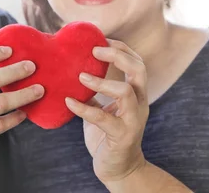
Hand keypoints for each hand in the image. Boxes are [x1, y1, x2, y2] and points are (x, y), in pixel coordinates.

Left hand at [65, 40, 148, 185]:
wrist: (119, 168)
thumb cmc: (108, 134)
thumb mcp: (102, 107)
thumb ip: (95, 90)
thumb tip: (74, 68)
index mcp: (137, 93)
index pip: (137, 62)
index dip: (121, 48)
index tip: (100, 39)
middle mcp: (140, 103)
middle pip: (139, 70)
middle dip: (118, 56)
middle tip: (95, 50)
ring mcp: (133, 120)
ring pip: (126, 91)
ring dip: (101, 82)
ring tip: (81, 76)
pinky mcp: (121, 136)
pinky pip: (103, 118)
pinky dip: (83, 108)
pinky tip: (68, 102)